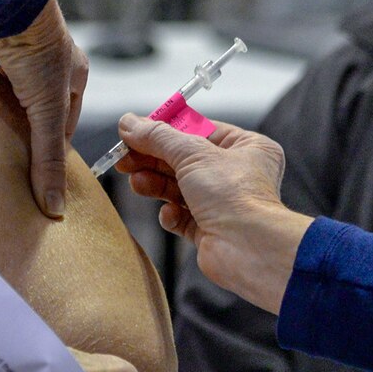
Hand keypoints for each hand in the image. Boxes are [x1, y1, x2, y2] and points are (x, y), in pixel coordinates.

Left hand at [0, 0, 87, 220]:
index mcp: (74, 75)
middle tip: (8, 159)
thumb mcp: (47, 114)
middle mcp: (50, 62)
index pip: (65, 122)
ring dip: (0, 109)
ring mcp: (20, 51)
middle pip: (37, 106)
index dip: (50, 149)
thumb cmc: (37, 53)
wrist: (5, 5)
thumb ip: (48, 160)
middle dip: (23, 130)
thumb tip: (53, 208)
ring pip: (9, 89)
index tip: (35, 174)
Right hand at [114, 115, 311, 313]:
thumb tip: (129, 122)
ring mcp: (223, 203)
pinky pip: (181, 216)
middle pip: (182, 159)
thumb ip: (157, 136)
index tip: (135, 130)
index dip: (165, 130)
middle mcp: (237, 174)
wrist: (249, 249)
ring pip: (178, 187)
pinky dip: (171, 214)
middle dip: (152, 159)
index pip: (198, 130)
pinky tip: (170, 213)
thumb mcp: (192, 153)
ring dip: (155, 184)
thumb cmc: (236, 197)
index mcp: (246, 148)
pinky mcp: (210, 229)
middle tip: (123, 157)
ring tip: (138, 183)